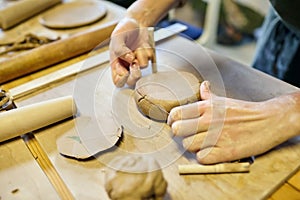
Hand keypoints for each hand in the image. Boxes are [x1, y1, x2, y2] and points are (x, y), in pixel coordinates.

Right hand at [109, 18, 154, 86]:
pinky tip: (142, 45)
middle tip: (135, 65)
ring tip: (136, 47)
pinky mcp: (147, 57)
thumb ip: (120, 49)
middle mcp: (127, 66)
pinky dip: (146, 50)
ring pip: (142, 67)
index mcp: (116, 64)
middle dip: (135, 75)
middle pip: (132, 82)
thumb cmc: (123, 31)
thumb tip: (129, 59)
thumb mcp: (116, 37)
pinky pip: (149, 57)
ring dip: (140, 55)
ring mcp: (138, 62)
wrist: (136, 22)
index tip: (125, 73)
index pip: (117, 81)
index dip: (121, 80)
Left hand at [167, 81, 298, 163]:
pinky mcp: (226, 151)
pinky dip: (203, 157)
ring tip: (200, 145)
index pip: (176, 113)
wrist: (269, 121)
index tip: (175, 124)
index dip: (172, 120)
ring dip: (192, 147)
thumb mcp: (224, 100)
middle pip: (178, 130)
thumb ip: (209, 95)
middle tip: (187, 135)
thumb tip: (203, 85)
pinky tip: (209, 152)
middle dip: (179, 135)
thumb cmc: (245, 111)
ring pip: (188, 145)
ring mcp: (217, 136)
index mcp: (207, 107)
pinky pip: (202, 157)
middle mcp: (209, 120)